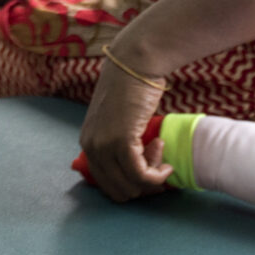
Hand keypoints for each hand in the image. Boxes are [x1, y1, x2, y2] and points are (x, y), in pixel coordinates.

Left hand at [77, 46, 171, 201]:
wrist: (135, 63)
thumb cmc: (132, 87)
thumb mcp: (118, 120)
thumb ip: (118, 141)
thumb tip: (137, 169)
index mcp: (88, 143)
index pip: (107, 184)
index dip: (132, 184)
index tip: (151, 169)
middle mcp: (91, 148)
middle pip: (119, 191)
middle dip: (143, 184)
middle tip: (158, 162)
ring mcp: (103, 146)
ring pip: (131, 186)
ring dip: (152, 177)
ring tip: (160, 150)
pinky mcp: (120, 142)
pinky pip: (141, 175)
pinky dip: (157, 174)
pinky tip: (166, 157)